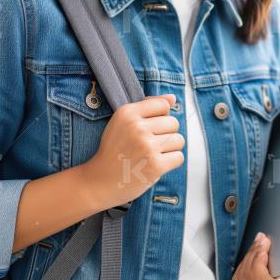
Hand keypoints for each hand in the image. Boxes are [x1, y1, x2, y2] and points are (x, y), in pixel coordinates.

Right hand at [82, 94, 184, 209]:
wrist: (100, 181)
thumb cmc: (114, 150)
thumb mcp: (123, 122)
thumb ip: (149, 106)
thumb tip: (173, 98)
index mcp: (127, 113)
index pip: (163, 105)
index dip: (161, 117)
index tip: (149, 128)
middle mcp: (137, 127)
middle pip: (173, 122)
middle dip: (166, 134)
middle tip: (149, 144)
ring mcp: (146, 146)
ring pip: (179, 140)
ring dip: (170, 149)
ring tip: (153, 154)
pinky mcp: (155, 165)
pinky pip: (179, 157)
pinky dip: (171, 162)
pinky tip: (156, 164)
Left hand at [231, 232, 279, 279]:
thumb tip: (265, 238)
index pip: (262, 278)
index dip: (258, 257)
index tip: (265, 241)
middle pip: (250, 276)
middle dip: (253, 252)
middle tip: (260, 239)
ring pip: (242, 278)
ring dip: (247, 258)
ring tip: (257, 248)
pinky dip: (241, 268)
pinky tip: (249, 261)